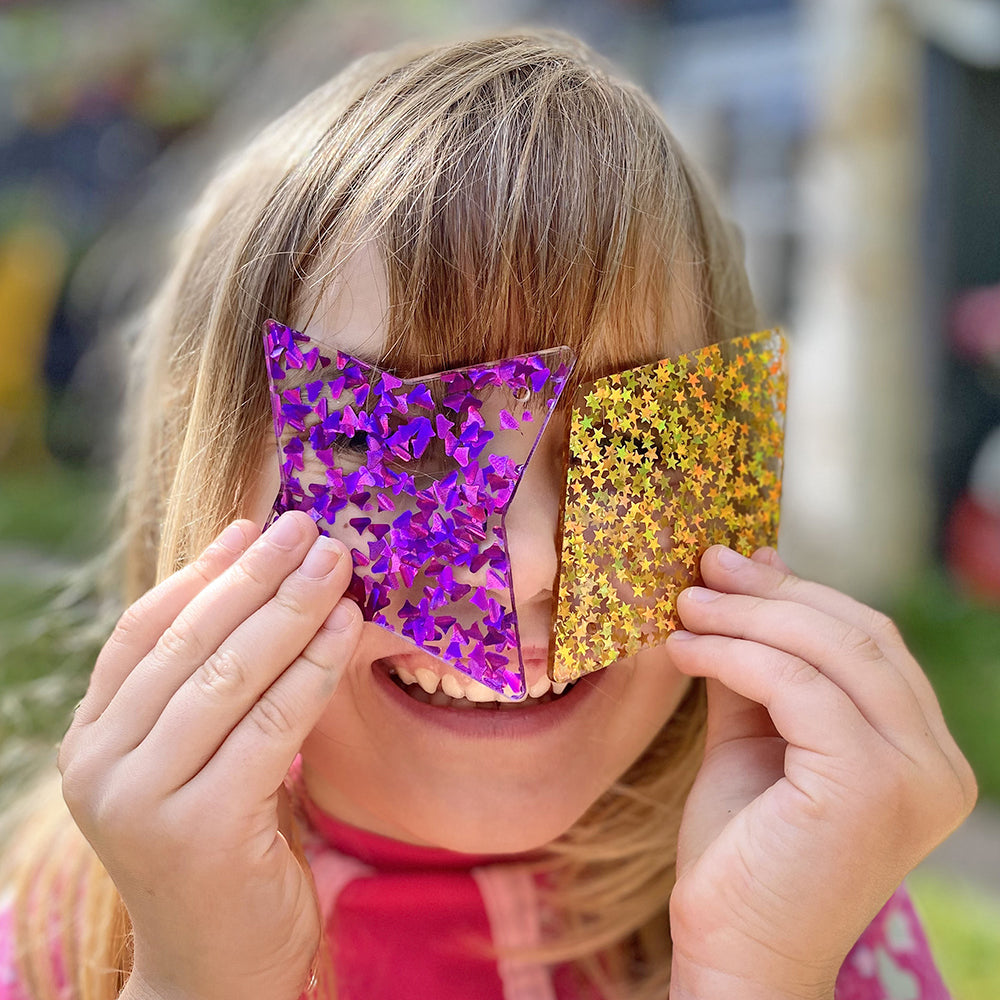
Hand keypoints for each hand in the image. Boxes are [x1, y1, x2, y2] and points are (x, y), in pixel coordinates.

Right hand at [58, 511, 360, 999]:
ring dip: (291, 609)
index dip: (202, 573)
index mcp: (92, 743)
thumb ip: (210, 688)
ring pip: (230, 675)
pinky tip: (345, 625)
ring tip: (336, 562)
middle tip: (309, 529)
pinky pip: (272, 723)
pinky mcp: (203, 828)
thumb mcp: (201, 760)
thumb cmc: (222, 851)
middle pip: (188, 643)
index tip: (254, 528)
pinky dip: (313, 667)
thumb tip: (260, 585)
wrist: (217, 971)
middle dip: (256, 577)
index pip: (142, 632)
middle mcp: (102, 768)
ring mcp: (144, 801)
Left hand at [665, 545, 976, 999]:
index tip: (733, 564)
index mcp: (922, 752)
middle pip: (857, 634)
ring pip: (829, 651)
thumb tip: (752, 572)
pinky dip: (733, 654)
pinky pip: (795, 686)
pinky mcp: (869, 787)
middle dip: (771, 593)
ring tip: (684, 605)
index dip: (799, 592)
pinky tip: (683, 649)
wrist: (734, 951)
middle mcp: (936, 764)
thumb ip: (759, 662)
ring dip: (745, 616)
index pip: (870, 641)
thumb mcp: (754, 735)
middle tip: (705, 566)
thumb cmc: (743, 850)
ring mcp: (913, 777)